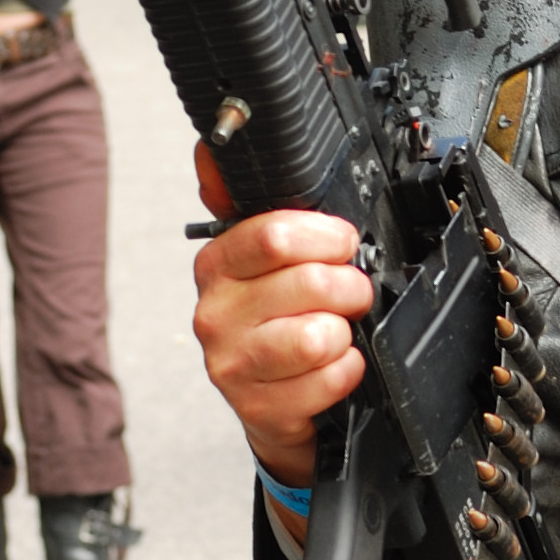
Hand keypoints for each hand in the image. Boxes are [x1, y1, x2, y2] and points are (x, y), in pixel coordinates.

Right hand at [188, 142, 373, 477]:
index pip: (273, 235)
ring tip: (337, 332)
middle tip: (350, 294)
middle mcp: (215, 311)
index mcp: (219, 263)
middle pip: (309, 283)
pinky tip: (332, 369)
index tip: (343, 242)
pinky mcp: (256, 407)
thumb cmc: (278, 320)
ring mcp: (231, 362)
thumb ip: (254, 204)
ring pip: (318, 335)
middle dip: (349, 287)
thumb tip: (209, 152)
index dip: (327, 237)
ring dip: (345, 332)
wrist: (274, 401)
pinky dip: (346, 373)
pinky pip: (328, 379)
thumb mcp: (267, 258)